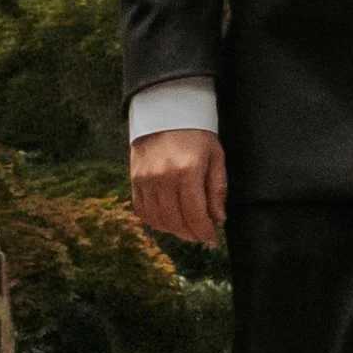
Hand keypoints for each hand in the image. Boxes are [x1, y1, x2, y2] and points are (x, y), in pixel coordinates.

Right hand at [130, 126, 227, 246]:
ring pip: (158, 220)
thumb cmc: (196, 134)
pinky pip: (143, 211)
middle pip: (176, 220)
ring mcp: (145, 180)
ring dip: (174, 230)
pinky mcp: (134, 180)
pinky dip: (156, 221)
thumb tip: (218, 218)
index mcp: (187, 170)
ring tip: (187, 229)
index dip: (204, 231)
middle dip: (191, 234)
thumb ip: (217, 189)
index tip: (212, 239)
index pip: (195, 213)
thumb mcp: (215, 157)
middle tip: (201, 236)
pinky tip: (169, 221)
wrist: (166, 112)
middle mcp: (163, 177)